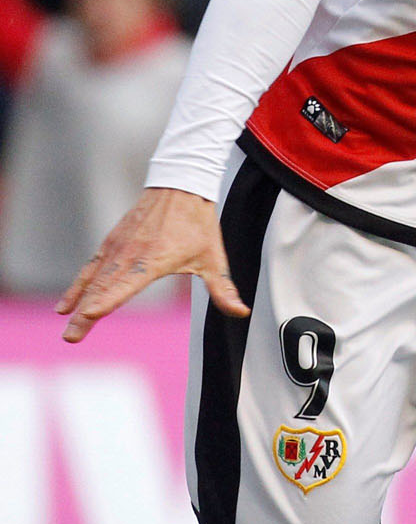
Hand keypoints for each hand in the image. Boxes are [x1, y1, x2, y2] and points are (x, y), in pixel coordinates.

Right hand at [58, 187, 243, 342]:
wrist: (180, 185)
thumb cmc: (199, 223)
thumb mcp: (215, 258)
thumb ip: (223, 289)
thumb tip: (241, 312)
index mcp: (156, 259)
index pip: (129, 284)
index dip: (109, 299)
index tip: (90, 313)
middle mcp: (132, 254)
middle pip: (104, 287)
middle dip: (86, 314)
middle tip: (71, 338)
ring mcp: (118, 247)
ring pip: (94, 279)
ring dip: (78, 303)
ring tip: (66, 327)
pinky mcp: (111, 242)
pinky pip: (90, 268)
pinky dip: (78, 286)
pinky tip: (66, 304)